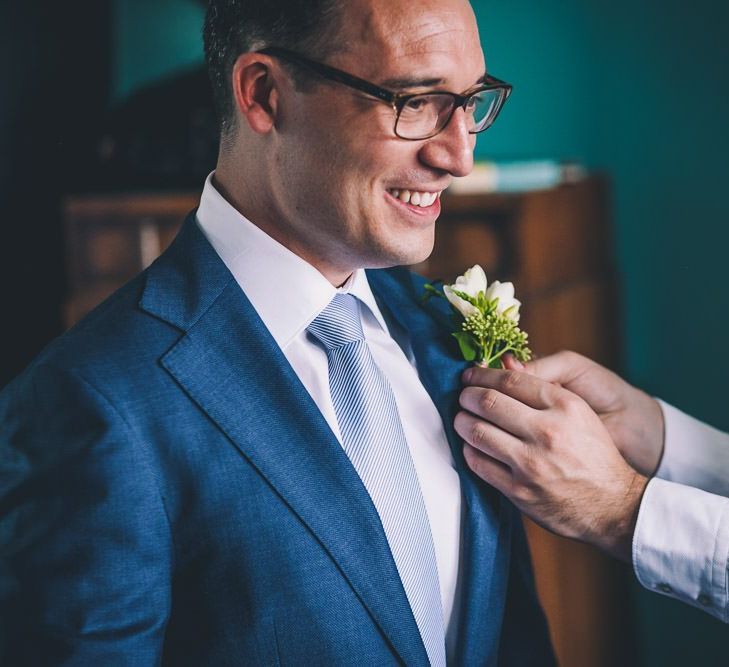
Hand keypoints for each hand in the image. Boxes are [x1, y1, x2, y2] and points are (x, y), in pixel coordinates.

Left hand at [456, 365, 648, 560]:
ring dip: (461, 421)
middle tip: (463, 396)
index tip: (471, 374)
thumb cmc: (594, 455)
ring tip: (461, 418)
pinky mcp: (519, 490)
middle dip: (467, 396)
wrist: (613, 505)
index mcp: (565, 407)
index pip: (510, 380)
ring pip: (476, 431)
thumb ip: (544, 392)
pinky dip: (469, 450)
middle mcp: (547, 432)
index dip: (483, 374)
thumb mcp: (580, 414)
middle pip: (488, 402)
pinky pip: (478, 463)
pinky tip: (472, 445)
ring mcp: (531, 463)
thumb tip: (502, 369)